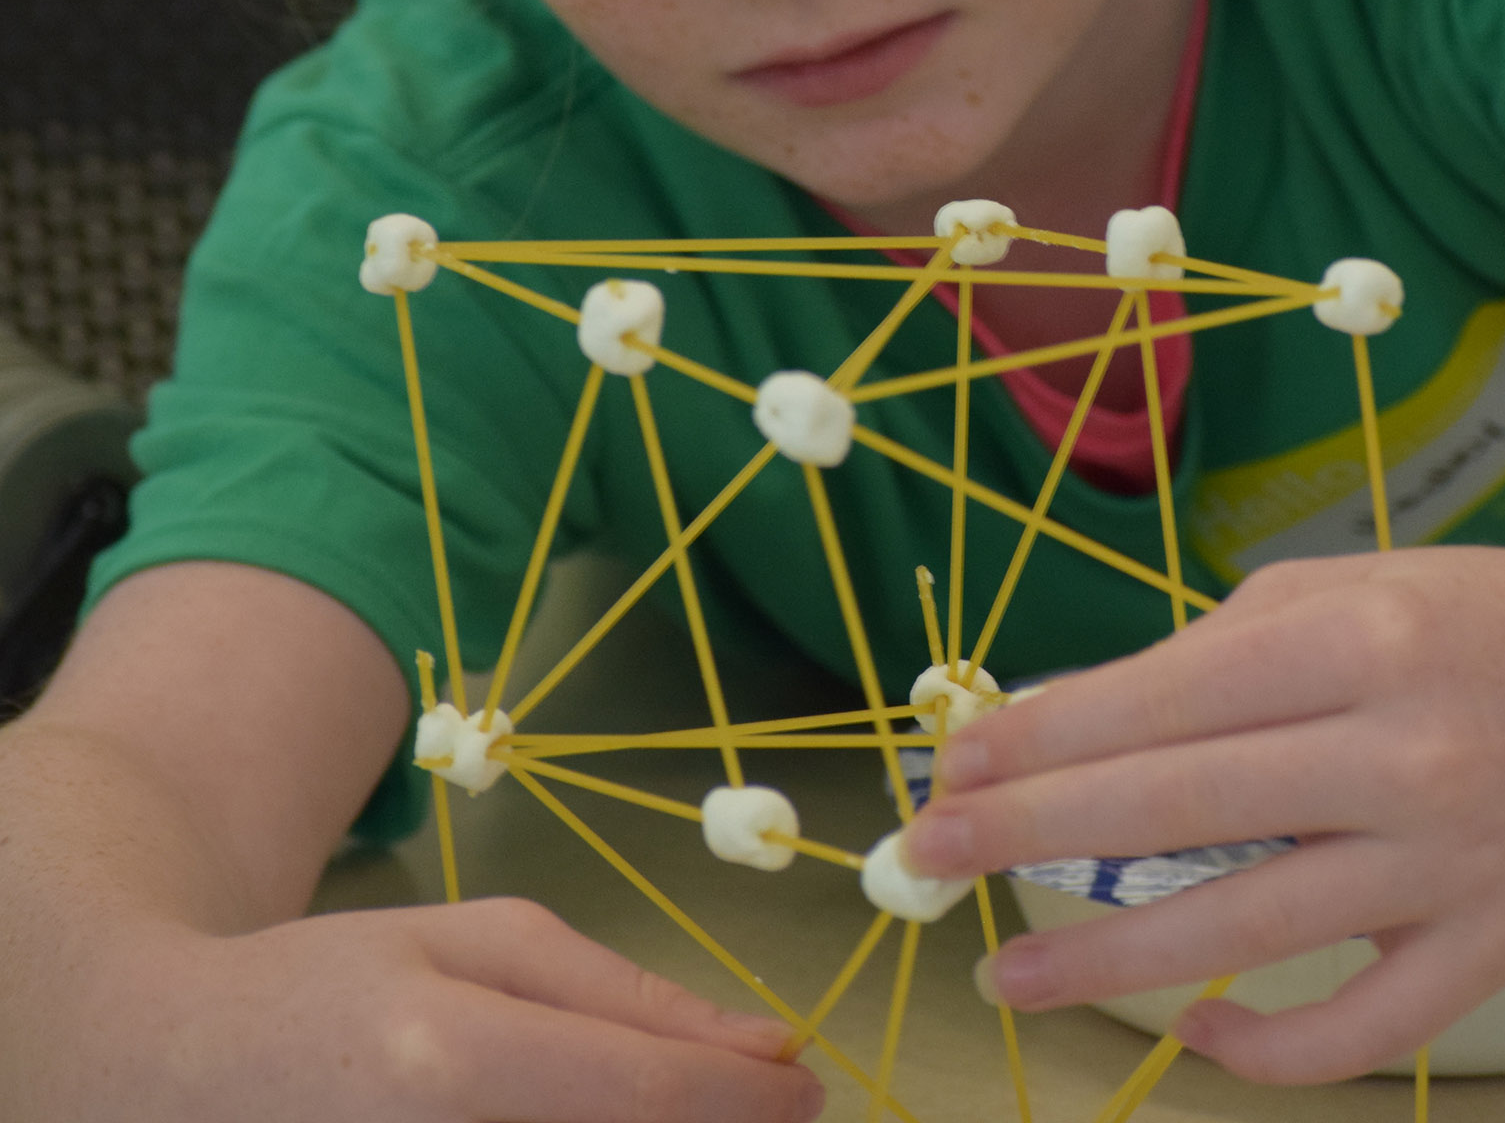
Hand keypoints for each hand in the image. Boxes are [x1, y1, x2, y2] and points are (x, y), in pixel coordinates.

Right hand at [38, 895, 822, 1122]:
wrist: (157, 1076)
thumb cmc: (328, 985)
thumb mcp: (477, 940)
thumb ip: (624, 993)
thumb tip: (767, 1048)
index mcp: (447, 1060)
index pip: (646, 1100)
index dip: (750, 1106)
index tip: (808, 1088)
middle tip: (756, 1114)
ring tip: (677, 1118)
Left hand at [901, 532, 1504, 1082]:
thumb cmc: (1469, 613)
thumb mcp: (1338, 589)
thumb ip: (1211, 657)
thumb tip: (1068, 729)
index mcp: (1359, 638)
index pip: (1165, 698)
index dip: (1045, 734)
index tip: (953, 760)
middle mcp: (1406, 750)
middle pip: (1182, 807)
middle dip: (1032, 831)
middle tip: (926, 851)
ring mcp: (1455, 867)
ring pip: (1248, 931)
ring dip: (1107, 960)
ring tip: (1006, 973)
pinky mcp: (1497, 954)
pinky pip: (1360, 1030)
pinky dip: (1266, 1046)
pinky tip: (1191, 1029)